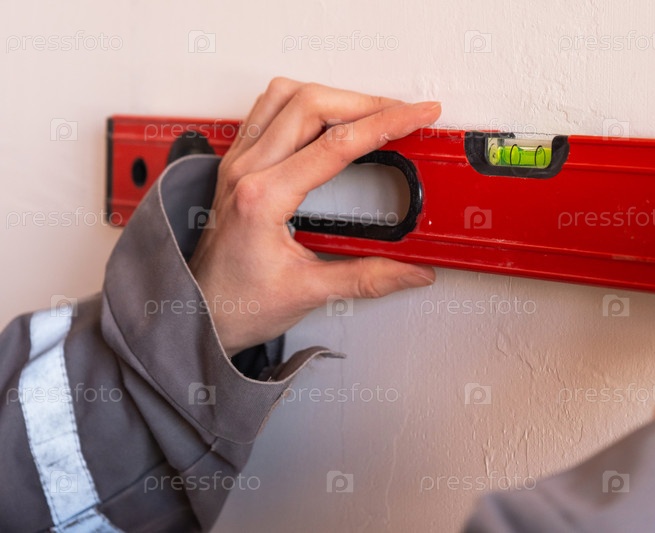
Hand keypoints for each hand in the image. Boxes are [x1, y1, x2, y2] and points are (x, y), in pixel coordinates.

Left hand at [188, 78, 439, 354]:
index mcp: (263, 198)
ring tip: (367, 110)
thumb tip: (412, 271)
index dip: (385, 123)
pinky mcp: (236, 164)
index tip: (416, 115)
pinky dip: (302, 102)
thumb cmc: (236, 303)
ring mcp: (237, 162)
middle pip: (310, 104)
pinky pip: (266, 110)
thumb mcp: (309, 293)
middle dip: (364, 101)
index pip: (337, 145)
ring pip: (284, 96)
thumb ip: (368, 279)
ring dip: (331, 95)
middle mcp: (246, 170)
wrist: (198, 312)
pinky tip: (323, 116)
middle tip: (401, 112)